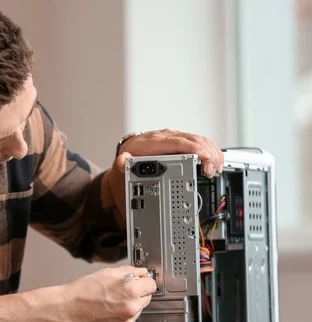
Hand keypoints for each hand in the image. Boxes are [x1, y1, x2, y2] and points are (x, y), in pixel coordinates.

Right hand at [61, 266, 156, 321]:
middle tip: (120, 288)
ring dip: (129, 304)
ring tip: (110, 299)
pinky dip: (121, 314)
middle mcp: (131, 308)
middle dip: (137, 292)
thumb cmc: (82, 291)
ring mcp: (126, 321)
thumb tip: (140, 273)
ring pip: (137, 309)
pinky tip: (107, 308)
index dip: (145, 280)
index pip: (152, 284)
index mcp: (130, 291)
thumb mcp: (107, 273)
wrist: (67, 309)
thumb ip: (129, 271)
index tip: (141, 280)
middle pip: (146, 297)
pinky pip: (127, 319)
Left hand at [107, 129, 223, 221]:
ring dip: (211, 152)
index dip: (192, 148)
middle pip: (192, 140)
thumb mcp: (123, 160)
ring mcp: (176, 137)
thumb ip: (122, 162)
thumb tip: (121, 161)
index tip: (204, 157)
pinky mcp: (182, 141)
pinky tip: (215, 161)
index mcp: (154, 141)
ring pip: (199, 139)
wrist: (132, 149)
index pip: (176, 142)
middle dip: (206, 153)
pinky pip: (200, 142)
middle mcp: (167, 136)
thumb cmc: (131, 155)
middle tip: (212, 170)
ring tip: (216, 168)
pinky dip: (210, 151)